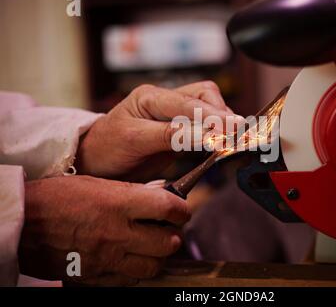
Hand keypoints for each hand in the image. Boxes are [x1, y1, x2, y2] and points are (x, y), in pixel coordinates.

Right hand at [19, 175, 189, 285]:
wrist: (23, 224)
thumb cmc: (57, 198)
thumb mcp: (97, 184)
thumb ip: (131, 193)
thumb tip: (159, 197)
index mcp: (119, 204)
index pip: (169, 208)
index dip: (182, 209)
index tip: (181, 210)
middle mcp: (117, 233)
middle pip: (168, 242)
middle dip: (174, 235)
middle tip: (168, 229)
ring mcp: (107, 259)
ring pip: (153, 267)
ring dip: (158, 256)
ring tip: (151, 246)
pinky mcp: (96, 277)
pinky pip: (129, 281)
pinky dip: (135, 272)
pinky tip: (130, 259)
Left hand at [76, 81, 236, 180]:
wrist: (96, 163)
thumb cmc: (107, 149)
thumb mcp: (134, 140)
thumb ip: (170, 135)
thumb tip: (207, 135)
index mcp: (150, 96)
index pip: (188, 102)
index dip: (212, 116)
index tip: (231, 129)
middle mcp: (164, 100)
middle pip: (204, 95)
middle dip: (222, 113)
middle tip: (236, 135)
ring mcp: (172, 114)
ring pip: (208, 106)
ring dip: (222, 121)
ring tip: (232, 139)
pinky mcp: (179, 130)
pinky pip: (204, 125)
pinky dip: (217, 132)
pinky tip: (222, 142)